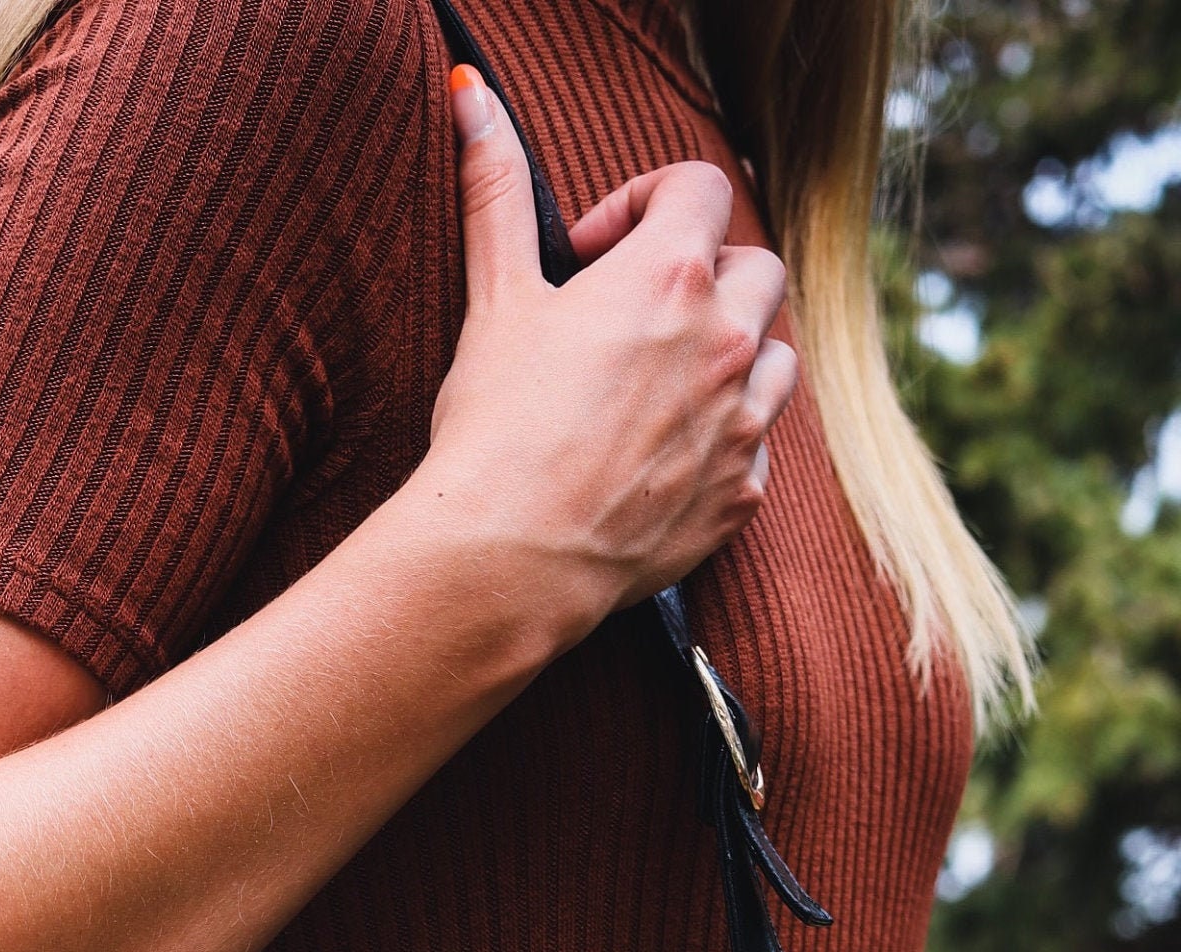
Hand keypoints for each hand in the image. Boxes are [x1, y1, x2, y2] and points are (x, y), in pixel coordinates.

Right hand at [412, 71, 798, 660]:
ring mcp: (743, 424)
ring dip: (736, 354)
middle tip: (640, 317)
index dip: (649, 203)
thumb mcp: (496, 299)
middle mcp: (725, 342)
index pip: (703, 189)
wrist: (507, 561)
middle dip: (708, 278)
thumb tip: (471, 93)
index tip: (599, 250)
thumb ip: (497, 191)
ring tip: (668, 383)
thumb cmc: (495, 428)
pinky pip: (760, 446)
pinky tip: (663, 456)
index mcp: (671, 277)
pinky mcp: (741, 496)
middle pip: (758, 270)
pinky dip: (725, 439)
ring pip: (778, 356)